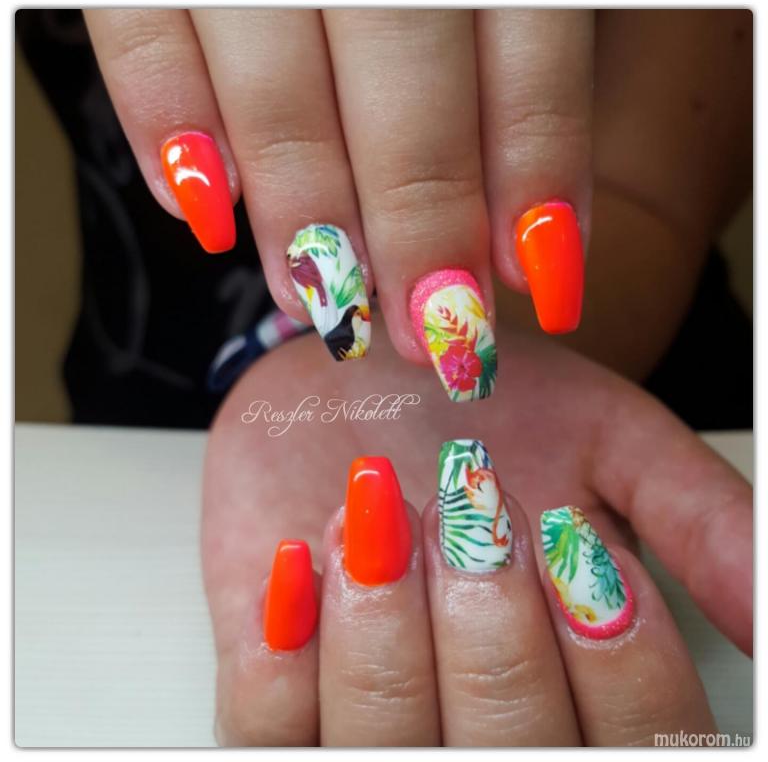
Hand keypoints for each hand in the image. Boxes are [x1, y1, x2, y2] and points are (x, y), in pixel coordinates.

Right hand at [84, 8, 592, 395]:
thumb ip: (512, 60)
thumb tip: (523, 240)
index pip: (526, 43)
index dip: (534, 172)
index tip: (543, 282)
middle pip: (405, 76)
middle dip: (422, 223)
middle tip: (434, 336)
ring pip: (276, 76)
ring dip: (306, 212)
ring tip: (322, 308)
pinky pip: (135, 30)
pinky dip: (167, 126)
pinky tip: (202, 214)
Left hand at [201, 318, 751, 744]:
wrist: (353, 379)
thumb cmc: (481, 410)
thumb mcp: (605, 440)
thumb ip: (696, 520)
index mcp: (578, 685)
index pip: (637, 743)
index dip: (615, 655)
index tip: (567, 536)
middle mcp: (478, 726)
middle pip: (511, 750)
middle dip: (490, 622)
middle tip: (467, 508)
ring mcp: (367, 729)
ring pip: (383, 750)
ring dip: (384, 623)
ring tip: (375, 510)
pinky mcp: (271, 706)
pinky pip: (266, 736)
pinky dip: (284, 652)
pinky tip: (297, 563)